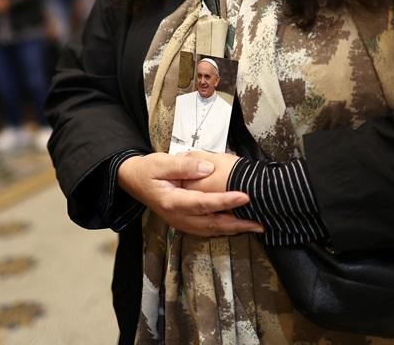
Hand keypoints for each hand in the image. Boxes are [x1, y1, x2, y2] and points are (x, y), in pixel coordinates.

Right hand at [117, 153, 262, 237]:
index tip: (245, 196)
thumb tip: (208, 168)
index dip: (225, 201)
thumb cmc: (147, 169)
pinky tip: (237, 226)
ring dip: (233, 230)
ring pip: (211, 230)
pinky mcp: (184, 223)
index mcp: (172, 201)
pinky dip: (223, 229)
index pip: (203, 203)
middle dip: (238, 224)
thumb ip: (183, 166)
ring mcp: (180, 223)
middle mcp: (177, 217)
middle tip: (260, 222)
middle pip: (212, 224)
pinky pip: (207, 230)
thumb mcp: (161, 162)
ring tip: (255, 226)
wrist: (133, 181)